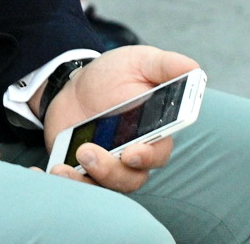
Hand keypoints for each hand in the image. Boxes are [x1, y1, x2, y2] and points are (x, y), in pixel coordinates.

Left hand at [41, 46, 199, 192]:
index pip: (158, 153)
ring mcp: (106, 165)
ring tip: (68, 162)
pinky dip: (65, 183)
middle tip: (89, 152)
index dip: (147, 157)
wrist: (72, 83)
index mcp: (152, 131)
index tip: (131, 153)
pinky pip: (77, 187)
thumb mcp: (139, 62)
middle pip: (131, 178)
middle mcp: (132, 154)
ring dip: (86, 181)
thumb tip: (194, 69)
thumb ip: (166, 66)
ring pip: (104, 188)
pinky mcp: (81, 170)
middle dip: (111, 171)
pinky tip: (55, 171)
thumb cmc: (113, 74)